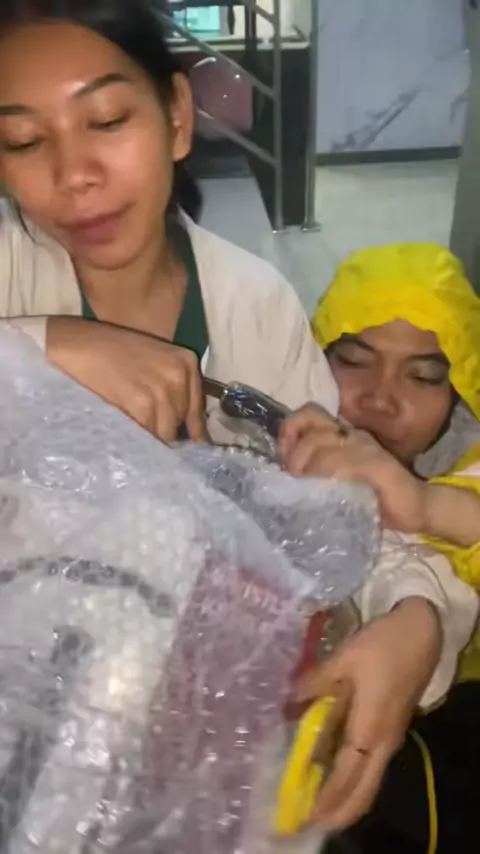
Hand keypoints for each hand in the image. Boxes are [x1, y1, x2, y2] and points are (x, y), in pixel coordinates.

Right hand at [47, 317, 207, 442]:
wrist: (76, 345)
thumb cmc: (110, 352)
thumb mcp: (152, 363)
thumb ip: (171, 391)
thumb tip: (187, 433)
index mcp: (186, 363)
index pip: (196, 412)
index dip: (191, 434)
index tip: (187, 450)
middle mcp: (179, 376)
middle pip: (180, 424)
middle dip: (165, 435)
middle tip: (148, 442)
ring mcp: (161, 390)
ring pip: (164, 434)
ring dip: (149, 442)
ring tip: (133, 442)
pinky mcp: (141, 404)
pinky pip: (146, 436)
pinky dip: (136, 443)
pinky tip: (124, 440)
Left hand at [279, 404, 427, 532]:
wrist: (418, 507)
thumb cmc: (374, 498)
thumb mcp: (337, 482)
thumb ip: (315, 473)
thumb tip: (285, 477)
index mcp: (343, 435)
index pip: (309, 414)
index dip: (291, 429)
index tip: (284, 455)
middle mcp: (353, 435)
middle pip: (311, 432)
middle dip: (296, 458)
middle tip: (297, 481)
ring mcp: (366, 447)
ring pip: (323, 445)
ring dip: (310, 469)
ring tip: (311, 489)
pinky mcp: (378, 465)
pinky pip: (345, 463)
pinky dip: (331, 475)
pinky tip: (331, 491)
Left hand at [293, 598, 440, 830]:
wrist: (420, 633)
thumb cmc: (382, 645)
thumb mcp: (344, 658)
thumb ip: (316, 682)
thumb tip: (289, 700)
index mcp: (371, 728)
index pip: (347, 775)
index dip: (328, 798)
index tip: (307, 815)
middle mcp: (383, 742)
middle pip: (364, 790)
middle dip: (339, 811)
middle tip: (309, 820)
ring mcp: (389, 737)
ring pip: (369, 781)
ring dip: (345, 796)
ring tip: (315, 803)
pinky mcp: (390, 728)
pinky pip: (370, 765)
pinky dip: (352, 778)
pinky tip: (329, 772)